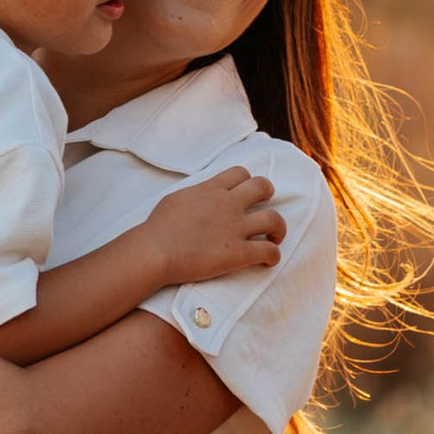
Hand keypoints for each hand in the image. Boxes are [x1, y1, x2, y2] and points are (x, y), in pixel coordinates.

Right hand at [142, 167, 285, 286]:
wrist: (155, 251)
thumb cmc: (158, 228)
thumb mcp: (177, 199)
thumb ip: (196, 195)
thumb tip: (201, 197)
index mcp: (212, 189)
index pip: (241, 173)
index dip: (247, 182)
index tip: (244, 194)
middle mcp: (228, 204)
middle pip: (263, 187)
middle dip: (268, 196)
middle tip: (263, 209)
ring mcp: (235, 228)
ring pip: (274, 219)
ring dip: (279, 228)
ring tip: (274, 237)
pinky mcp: (238, 253)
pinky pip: (269, 251)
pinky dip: (273, 256)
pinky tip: (267, 261)